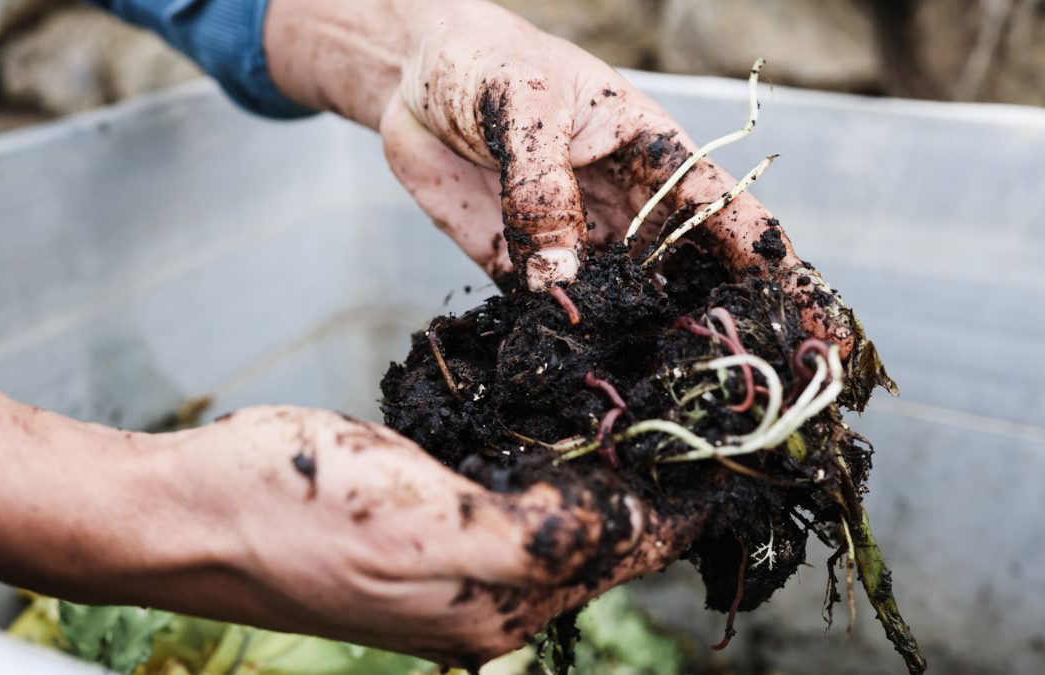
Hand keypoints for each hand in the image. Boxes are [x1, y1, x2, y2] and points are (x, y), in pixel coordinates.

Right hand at [174, 407, 706, 665]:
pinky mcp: (423, 533)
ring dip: (601, 467)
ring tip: (644, 406)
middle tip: (691, 406)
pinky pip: (510, 498)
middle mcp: (486, 598)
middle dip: (647, 478)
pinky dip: (545, 461)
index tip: (728, 440)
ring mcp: (453, 567)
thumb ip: (539, 537)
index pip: (622, 549)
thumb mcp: (424, 529)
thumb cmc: (288, 513)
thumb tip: (633, 525)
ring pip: (561, 517)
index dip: (677, 496)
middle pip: (600, 538)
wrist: (187, 514)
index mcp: (496, 605)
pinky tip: (557, 421)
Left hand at [264, 0, 852, 353]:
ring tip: (677, 403)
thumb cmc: (487, 62)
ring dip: (644, 347)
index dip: (774, 269)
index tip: (812, 324)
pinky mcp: (520, 265)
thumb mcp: (523, 106)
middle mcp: (623, 208)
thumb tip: (562, 282)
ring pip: (623, 305)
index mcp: (651, 154)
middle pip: (687, 275)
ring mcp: (573, 242)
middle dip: (723, 325)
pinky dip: (566, 345)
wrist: (413, 76)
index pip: (726, 216)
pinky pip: (551, 312)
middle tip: (762, 387)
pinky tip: (585, 383)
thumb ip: (543, 189)